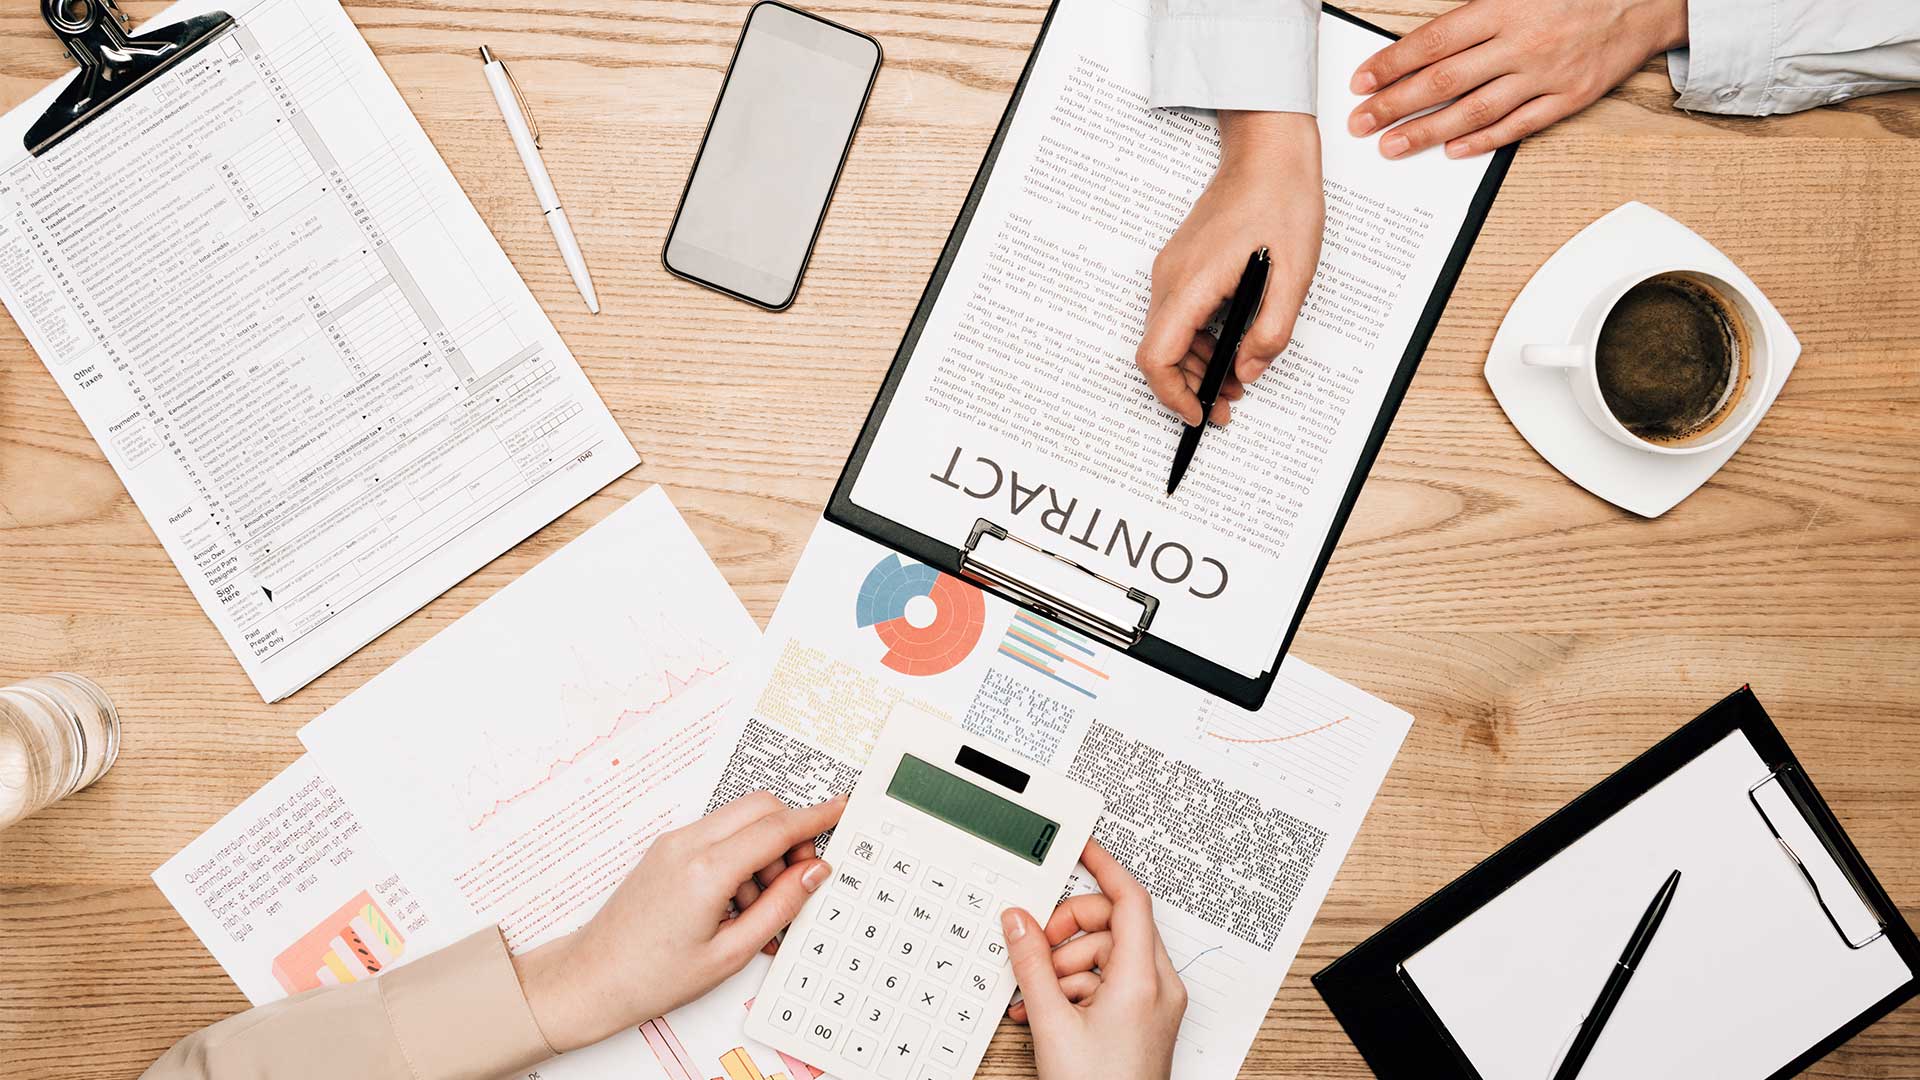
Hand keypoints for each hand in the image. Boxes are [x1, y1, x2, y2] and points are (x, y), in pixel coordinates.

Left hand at [511, 792, 846, 1051]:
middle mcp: (687, 844)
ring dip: (763, 852)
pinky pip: (719, 836)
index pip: (775, 828)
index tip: (840, 809)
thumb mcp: (731, 952)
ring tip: (755, 910)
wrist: (592, 978)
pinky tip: (735, 904)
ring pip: (740, 821)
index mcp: (705, 870)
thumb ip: (780, 907)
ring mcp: (674, 843)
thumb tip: (813, 874)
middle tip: (796, 881)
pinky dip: (740, 858)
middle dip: (789, 836)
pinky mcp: (667, 850)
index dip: (815, 818)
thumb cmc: (652, 976)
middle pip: (760, 808)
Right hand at [999, 841, 1186, 1079]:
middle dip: (1069, 932)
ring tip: (1037, 998)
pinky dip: (1074, 988)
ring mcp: (1154, 1005)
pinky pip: (1108, 983)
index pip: (1130, 899)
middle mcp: (1158, 986)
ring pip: (1106, 955)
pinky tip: (1045, 1010)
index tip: (1081, 847)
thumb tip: (1017, 919)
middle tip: (1037, 950)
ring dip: (1065, 967)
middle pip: (1114, 925)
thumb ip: (1030, 964)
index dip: (1105, 866)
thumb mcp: (1051, 1022)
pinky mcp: (1143, 1021)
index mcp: (1143, 979)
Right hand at [1138, 111, 1322, 426]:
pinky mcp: (1181, 267)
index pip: (1157, 357)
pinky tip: (1230, 345)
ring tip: (1236, 380)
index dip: (1173, 396)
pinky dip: (1199, 342)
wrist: (1268, 153)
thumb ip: (1271, 331)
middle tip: (1229, 407)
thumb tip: (1248, 372)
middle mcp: (1170, 280)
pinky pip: (1178, 318)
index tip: (1199, 416)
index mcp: (1191, 284)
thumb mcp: (1295, 274)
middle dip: (1189, 389)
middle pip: (1159, 354)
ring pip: (1167, 338)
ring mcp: (1172, 272)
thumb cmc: (1281, 201)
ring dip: (1196, 366)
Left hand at [1347, 0, 1688, 159]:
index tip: (1362, 82)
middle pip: (1443, 81)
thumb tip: (1427, 35)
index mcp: (1503, 7)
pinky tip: (1452, 150)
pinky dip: (1482, 140)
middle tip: (1361, 123)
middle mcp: (1521, 43)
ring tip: (1392, 146)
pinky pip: (1518, 126)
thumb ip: (1473, 10)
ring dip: (1427, 132)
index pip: (1432, 42)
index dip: (1391, 64)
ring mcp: (1544, 74)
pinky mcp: (1569, 97)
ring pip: (1473, 110)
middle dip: (1394, 105)